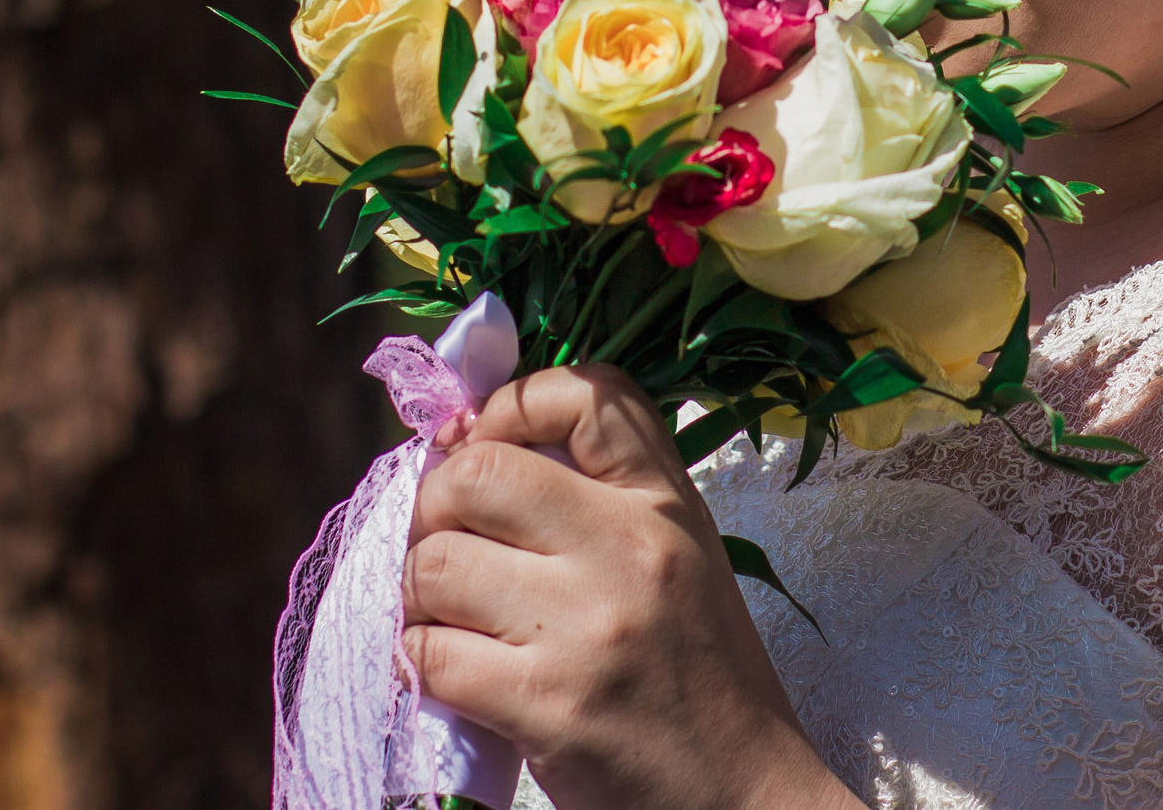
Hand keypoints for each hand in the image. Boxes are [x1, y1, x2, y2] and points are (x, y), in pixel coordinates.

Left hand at [402, 365, 856, 809]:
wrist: (743, 795)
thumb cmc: (698, 676)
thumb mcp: (676, 557)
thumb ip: (598, 494)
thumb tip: (465, 443)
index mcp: (668, 502)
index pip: (584, 393)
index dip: (507, 403)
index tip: (482, 443)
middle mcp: (633, 547)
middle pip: (478, 471)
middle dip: (435, 506)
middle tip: (448, 545)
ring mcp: (589, 625)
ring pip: (436, 562)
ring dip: (419, 595)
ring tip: (448, 618)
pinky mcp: (549, 704)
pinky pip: (429, 652)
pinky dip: (420, 663)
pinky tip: (451, 674)